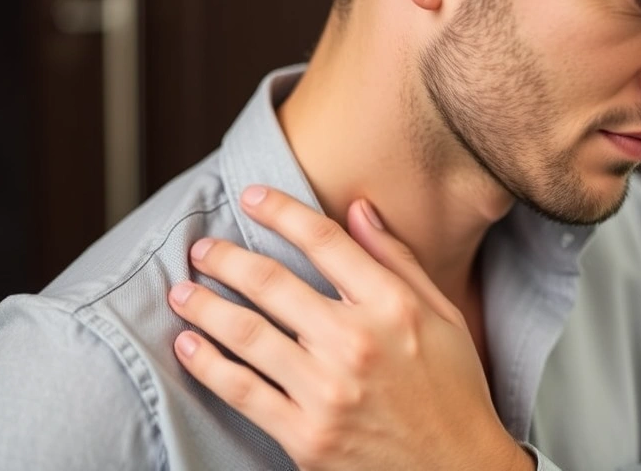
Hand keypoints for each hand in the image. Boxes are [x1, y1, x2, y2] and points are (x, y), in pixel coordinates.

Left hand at [168, 185, 533, 470]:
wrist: (458, 470)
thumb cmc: (453, 390)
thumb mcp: (442, 315)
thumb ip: (396, 260)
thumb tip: (358, 209)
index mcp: (393, 306)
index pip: (324, 241)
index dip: (281, 211)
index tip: (252, 197)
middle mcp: (356, 342)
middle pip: (271, 282)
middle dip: (225, 258)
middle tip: (202, 248)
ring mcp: (327, 391)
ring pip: (246, 334)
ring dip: (203, 306)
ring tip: (181, 292)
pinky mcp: (306, 436)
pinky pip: (242, 392)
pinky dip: (207, 365)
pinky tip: (188, 346)